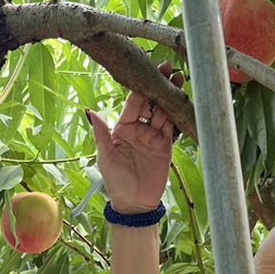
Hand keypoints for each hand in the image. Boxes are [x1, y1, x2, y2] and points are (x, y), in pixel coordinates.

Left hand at [86, 62, 184, 215]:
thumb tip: (90, 112)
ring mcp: (154, 137)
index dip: (142, 86)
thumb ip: (101, 134)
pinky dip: (179, 114)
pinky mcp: (166, 146)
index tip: (150, 71)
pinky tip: (185, 101)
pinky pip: (174, 127)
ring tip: (180, 80)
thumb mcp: (105, 157)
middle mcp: (139, 129)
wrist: (134, 204)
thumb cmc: (116, 181)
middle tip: (170, 69)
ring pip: (164, 112)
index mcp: (123, 128)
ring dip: (172, 96)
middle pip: (151, 102)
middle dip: (160, 86)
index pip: (134, 102)